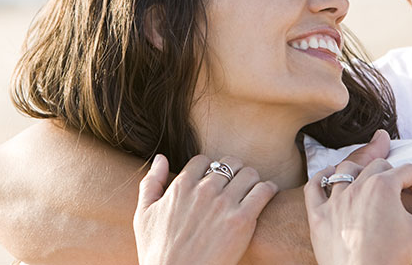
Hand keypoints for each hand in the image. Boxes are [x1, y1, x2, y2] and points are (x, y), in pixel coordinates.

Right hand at [135, 154, 277, 264]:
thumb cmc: (158, 253)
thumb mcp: (143, 215)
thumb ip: (151, 183)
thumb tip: (160, 158)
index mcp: (180, 187)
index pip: (204, 161)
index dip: (210, 169)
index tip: (216, 181)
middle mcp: (203, 190)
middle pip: (229, 164)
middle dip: (234, 172)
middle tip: (238, 184)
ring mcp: (224, 204)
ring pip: (248, 173)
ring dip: (252, 179)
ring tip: (253, 190)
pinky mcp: (242, 220)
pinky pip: (263, 191)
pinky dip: (268, 189)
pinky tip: (266, 195)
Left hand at [305, 158, 411, 264]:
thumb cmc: (389, 258)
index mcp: (384, 185)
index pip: (409, 171)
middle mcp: (357, 186)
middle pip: (377, 165)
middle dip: (392, 174)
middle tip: (401, 188)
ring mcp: (334, 199)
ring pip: (343, 171)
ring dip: (356, 171)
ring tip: (365, 178)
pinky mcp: (317, 215)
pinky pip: (314, 189)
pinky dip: (320, 181)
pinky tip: (327, 180)